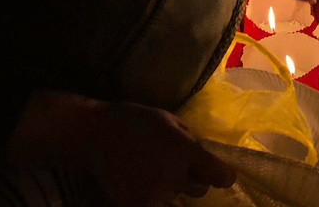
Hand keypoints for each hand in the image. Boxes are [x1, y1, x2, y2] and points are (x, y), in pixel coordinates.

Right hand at [7, 93, 235, 205]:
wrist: (96, 135)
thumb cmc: (134, 120)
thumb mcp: (168, 119)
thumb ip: (188, 139)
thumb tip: (200, 154)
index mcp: (186, 151)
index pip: (221, 176)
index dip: (223, 175)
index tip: (219, 173)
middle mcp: (176, 176)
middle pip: (200, 189)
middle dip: (194, 179)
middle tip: (178, 168)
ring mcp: (157, 194)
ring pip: (178, 198)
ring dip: (172, 188)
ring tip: (154, 173)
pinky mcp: (138, 206)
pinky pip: (158, 206)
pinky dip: (154, 198)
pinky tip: (142, 183)